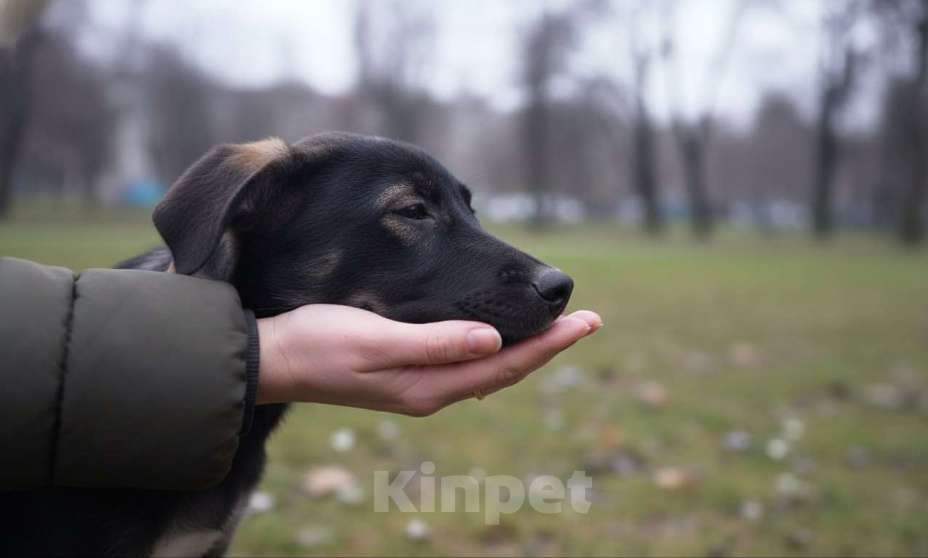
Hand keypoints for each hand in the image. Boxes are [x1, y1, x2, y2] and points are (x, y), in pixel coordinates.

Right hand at [256, 304, 601, 415]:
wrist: (275, 360)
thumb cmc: (320, 344)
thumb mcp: (376, 341)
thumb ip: (435, 343)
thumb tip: (494, 341)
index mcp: (430, 386)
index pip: (506, 365)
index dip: (550, 345)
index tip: (587, 321)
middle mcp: (432, 390)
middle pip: (506, 369)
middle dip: (549, 346)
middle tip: (589, 321)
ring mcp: (421, 384)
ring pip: (490, 368)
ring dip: (527, 348)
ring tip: (558, 329)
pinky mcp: (408, 372)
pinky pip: (468, 364)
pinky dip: (496, 349)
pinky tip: (503, 339)